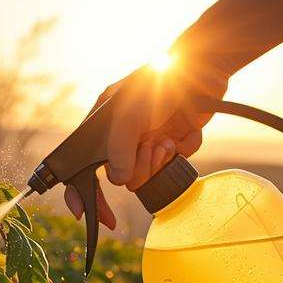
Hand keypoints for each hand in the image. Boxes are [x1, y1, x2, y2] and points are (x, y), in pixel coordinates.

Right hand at [63, 61, 226, 226]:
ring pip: (147, 175)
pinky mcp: (174, 141)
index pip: (82, 166)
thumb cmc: (158, 82)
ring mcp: (149, 140)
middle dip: (136, 171)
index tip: (83, 214)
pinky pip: (175, 164)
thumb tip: (119, 181)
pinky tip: (183, 132)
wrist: (202, 68)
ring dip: (158, 161)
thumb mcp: (129, 115)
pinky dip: (181, 151)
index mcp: (102, 127)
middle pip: (120, 176)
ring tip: (165, 141)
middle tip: (149, 155)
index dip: (80, 192)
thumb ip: (119, 150)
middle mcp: (124, 136)